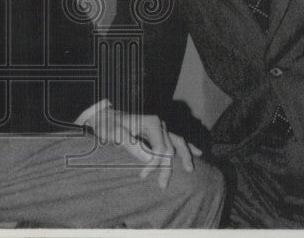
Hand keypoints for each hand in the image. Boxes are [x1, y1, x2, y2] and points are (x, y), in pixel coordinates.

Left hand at [82, 104, 200, 188]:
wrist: (104, 117)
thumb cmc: (108, 125)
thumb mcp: (115, 133)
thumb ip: (132, 145)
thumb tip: (150, 159)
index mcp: (151, 122)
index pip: (161, 148)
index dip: (155, 164)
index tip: (143, 176)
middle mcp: (159, 123)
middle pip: (170, 148)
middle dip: (168, 167)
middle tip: (163, 185)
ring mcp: (161, 127)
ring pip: (178, 143)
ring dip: (183, 157)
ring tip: (190, 171)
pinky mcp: (159, 132)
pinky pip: (176, 139)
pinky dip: (187, 147)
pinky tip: (198, 153)